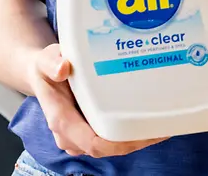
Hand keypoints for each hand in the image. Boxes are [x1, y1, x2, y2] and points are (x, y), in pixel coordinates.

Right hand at [27, 44, 167, 157]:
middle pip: (108, 148)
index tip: (144, 133)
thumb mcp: (46, 58)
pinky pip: (112, 139)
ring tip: (163, 125)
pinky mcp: (89, 131)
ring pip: (112, 147)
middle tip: (164, 127)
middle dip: (136, 142)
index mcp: (62, 120)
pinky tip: (150, 123)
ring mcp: (81, 135)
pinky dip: (131, 134)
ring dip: (136, 140)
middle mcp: (71, 134)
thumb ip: (51, 62)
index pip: (93, 143)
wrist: (44, 74)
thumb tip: (63, 67)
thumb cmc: (47, 67)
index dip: (120, 142)